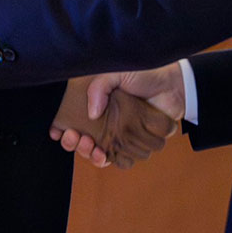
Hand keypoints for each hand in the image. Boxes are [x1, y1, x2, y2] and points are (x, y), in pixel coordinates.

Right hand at [50, 65, 184, 163]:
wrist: (173, 84)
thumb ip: (100, 86)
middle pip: (83, 142)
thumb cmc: (144, 74)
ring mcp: (121, 134)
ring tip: (93, 148)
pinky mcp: (136, 143)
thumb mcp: (116, 72)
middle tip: (76, 138)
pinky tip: (106, 155)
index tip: (58, 132)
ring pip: (99, 154)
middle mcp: (106, 122)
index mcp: (98, 106)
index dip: (63, 131)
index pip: (73, 123)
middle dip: (75, 145)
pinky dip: (111, 161)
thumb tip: (92, 113)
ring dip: (91, 155)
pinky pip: (120, 159)